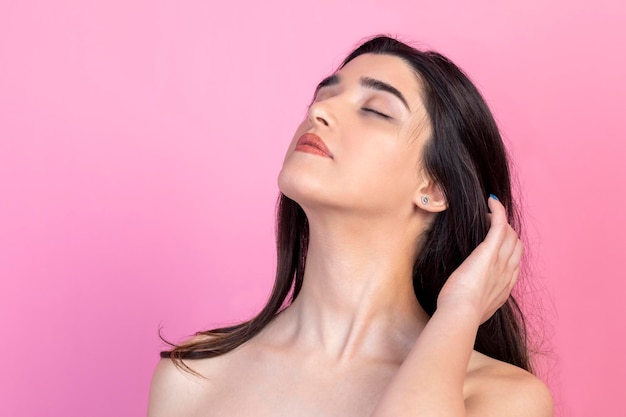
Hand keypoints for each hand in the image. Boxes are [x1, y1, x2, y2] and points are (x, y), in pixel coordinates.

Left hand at [436, 196, 522, 323]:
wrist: (461, 315)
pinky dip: (497, 211)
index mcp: (505, 287)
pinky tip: (491, 201)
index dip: (507, 250)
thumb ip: (477, 300)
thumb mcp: (475, 309)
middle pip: (516, 245)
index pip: (514, 263)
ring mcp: (500, 261)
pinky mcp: (488, 252)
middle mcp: (507, 272)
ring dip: (499, 222)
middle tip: (487, 226)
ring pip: (510, 234)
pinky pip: (499, 225)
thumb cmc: (460, 315)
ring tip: (486, 216)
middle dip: (506, 233)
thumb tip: (468, 298)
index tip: (494, 245)